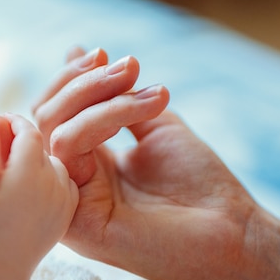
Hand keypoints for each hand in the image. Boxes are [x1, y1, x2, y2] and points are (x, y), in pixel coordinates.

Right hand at [0, 113, 78, 275]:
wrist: (4, 265)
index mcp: (30, 169)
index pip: (29, 131)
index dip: (13, 121)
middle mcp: (54, 178)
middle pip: (40, 147)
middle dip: (21, 142)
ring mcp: (65, 194)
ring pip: (53, 163)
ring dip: (36, 161)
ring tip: (14, 171)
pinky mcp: (70, 208)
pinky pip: (63, 181)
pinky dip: (49, 178)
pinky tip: (32, 189)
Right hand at [33, 47, 261, 279]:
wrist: (232, 229)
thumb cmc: (198, 182)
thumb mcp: (153, 123)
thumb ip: (115, 94)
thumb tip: (74, 50)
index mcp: (87, 162)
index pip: (54, 112)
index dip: (72, 78)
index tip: (105, 53)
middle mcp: (73, 180)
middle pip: (46, 117)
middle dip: (84, 81)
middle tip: (128, 65)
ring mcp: (72, 201)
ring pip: (55, 129)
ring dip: (100, 97)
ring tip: (151, 92)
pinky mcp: (77, 220)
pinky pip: (69, 151)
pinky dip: (102, 119)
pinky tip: (144, 111)